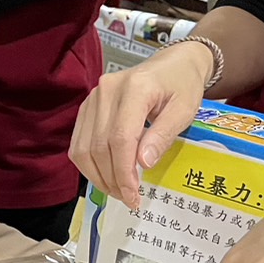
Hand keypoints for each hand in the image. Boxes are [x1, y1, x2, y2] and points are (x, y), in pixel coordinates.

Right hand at [69, 40, 212, 209]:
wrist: (171, 63)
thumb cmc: (182, 85)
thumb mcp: (185, 109)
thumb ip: (163, 135)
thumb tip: (143, 164)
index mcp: (135, 88)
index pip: (120, 138)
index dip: (124, 172)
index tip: (133, 195)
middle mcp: (106, 91)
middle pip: (99, 146)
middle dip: (111, 179)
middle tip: (128, 199)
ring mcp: (92, 98)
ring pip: (83, 148)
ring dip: (97, 176)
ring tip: (116, 191)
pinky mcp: (86, 107)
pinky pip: (78, 142)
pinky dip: (89, 164)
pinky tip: (105, 175)